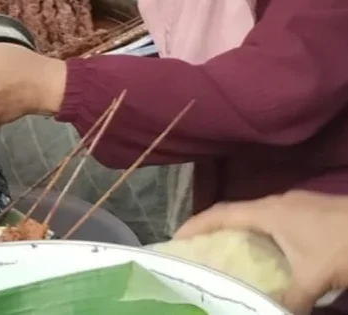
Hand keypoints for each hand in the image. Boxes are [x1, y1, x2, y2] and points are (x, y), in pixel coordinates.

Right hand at [176, 192, 347, 313]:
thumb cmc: (343, 244)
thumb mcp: (315, 278)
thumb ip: (290, 298)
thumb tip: (272, 313)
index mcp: (269, 212)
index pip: (222, 214)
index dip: (196, 224)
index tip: (176, 239)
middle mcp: (279, 202)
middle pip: (238, 213)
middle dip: (217, 230)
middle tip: (201, 251)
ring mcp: (299, 204)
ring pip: (260, 216)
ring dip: (244, 233)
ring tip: (234, 254)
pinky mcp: (315, 211)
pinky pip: (278, 220)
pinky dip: (266, 235)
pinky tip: (275, 254)